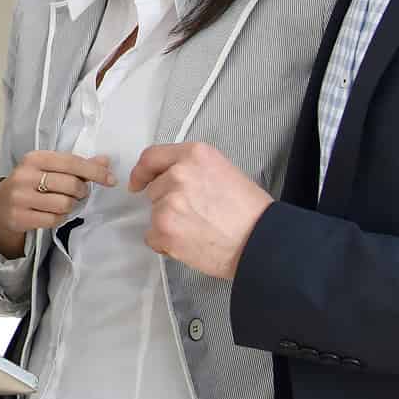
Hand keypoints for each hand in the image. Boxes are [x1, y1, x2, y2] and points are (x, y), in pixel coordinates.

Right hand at [0, 152, 115, 256]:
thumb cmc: (29, 185)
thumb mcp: (49, 169)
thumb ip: (76, 165)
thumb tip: (105, 161)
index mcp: (34, 158)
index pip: (71, 162)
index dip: (95, 171)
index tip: (110, 180)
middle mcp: (25, 175)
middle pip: (71, 184)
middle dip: (82, 191)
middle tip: (79, 193)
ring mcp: (20, 197)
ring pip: (65, 204)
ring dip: (70, 206)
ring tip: (62, 203)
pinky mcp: (20, 217)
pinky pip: (54, 219)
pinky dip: (59, 218)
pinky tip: (52, 213)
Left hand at [128, 142, 272, 281]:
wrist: (260, 242)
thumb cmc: (249, 212)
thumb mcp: (223, 172)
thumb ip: (193, 169)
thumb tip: (170, 177)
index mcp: (195, 155)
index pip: (152, 157)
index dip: (142, 171)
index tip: (138, 182)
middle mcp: (178, 174)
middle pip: (155, 189)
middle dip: (168, 202)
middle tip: (196, 215)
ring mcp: (168, 202)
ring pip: (154, 213)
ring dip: (169, 223)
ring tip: (199, 230)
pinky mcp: (163, 228)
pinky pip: (153, 236)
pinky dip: (167, 243)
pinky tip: (191, 242)